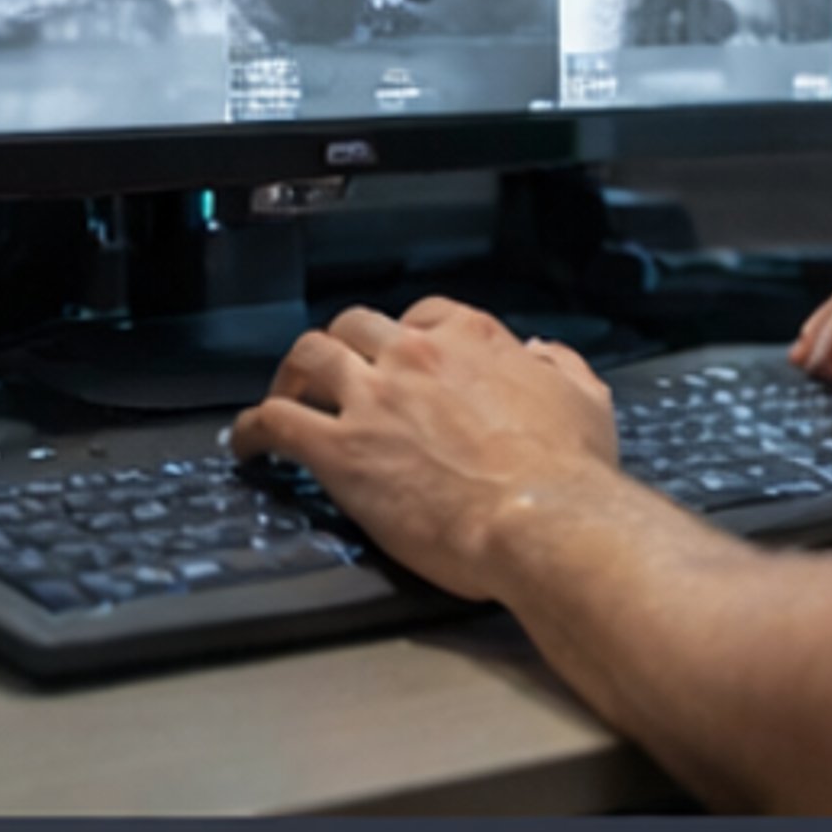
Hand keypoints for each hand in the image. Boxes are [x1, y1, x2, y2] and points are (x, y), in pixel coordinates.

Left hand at [229, 297, 617, 599]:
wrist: (540, 518)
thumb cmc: (567, 470)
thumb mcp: (585, 400)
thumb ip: (561, 367)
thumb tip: (542, 353)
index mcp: (473, 339)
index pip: (422, 314)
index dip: (404, 333)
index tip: (398, 356)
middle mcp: (417, 355)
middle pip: (355, 325)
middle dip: (341, 346)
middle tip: (330, 374)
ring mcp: (374, 398)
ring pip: (308, 356)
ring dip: (290, 373)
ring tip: (282, 396)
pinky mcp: (341, 451)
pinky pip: (274, 421)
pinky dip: (252, 428)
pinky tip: (246, 445)